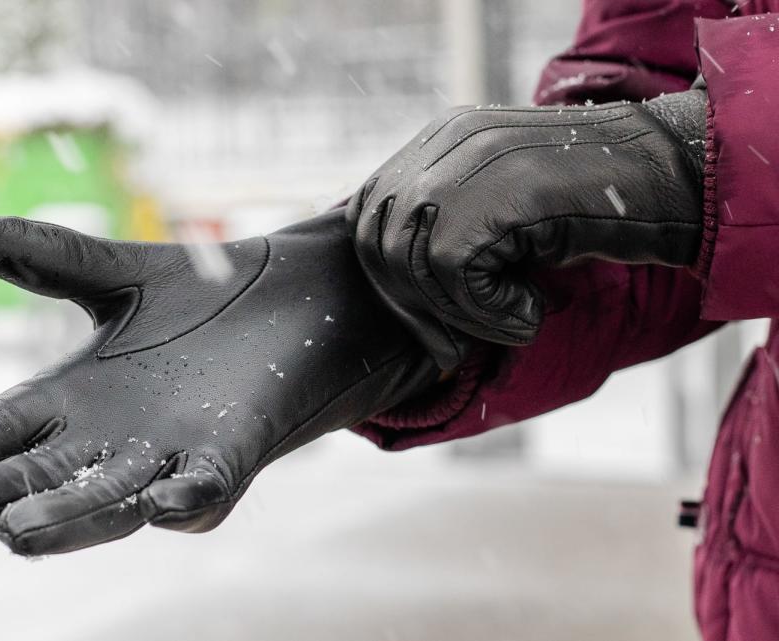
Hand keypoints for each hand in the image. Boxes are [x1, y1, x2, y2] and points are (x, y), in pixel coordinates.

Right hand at [0, 210, 439, 554]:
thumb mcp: (120, 272)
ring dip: (70, 517)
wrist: (303, 300)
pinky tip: (164, 502)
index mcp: (77, 399)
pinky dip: (187, 497)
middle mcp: (116, 439)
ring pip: (113, 498)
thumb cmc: (209, 296)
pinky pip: (208, 488)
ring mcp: (175, 451)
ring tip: (14, 531)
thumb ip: (51, 260)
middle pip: (39, 479)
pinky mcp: (236, 451)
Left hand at [347, 90, 706, 363]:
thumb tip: (395, 281)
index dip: (385, 273)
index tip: (424, 317)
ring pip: (410, 264)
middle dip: (408, 304)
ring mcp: (462, 166)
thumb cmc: (589, 203)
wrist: (666, 179)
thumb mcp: (504, 201)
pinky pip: (451, 277)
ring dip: (456, 313)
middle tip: (450, 345)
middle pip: (375, 241)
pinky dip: (488, 313)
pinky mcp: (487, 199)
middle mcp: (442, 144)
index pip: (368, 212)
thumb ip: (450, 220)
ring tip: (511, 317)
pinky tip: (530, 311)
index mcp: (439, 139)